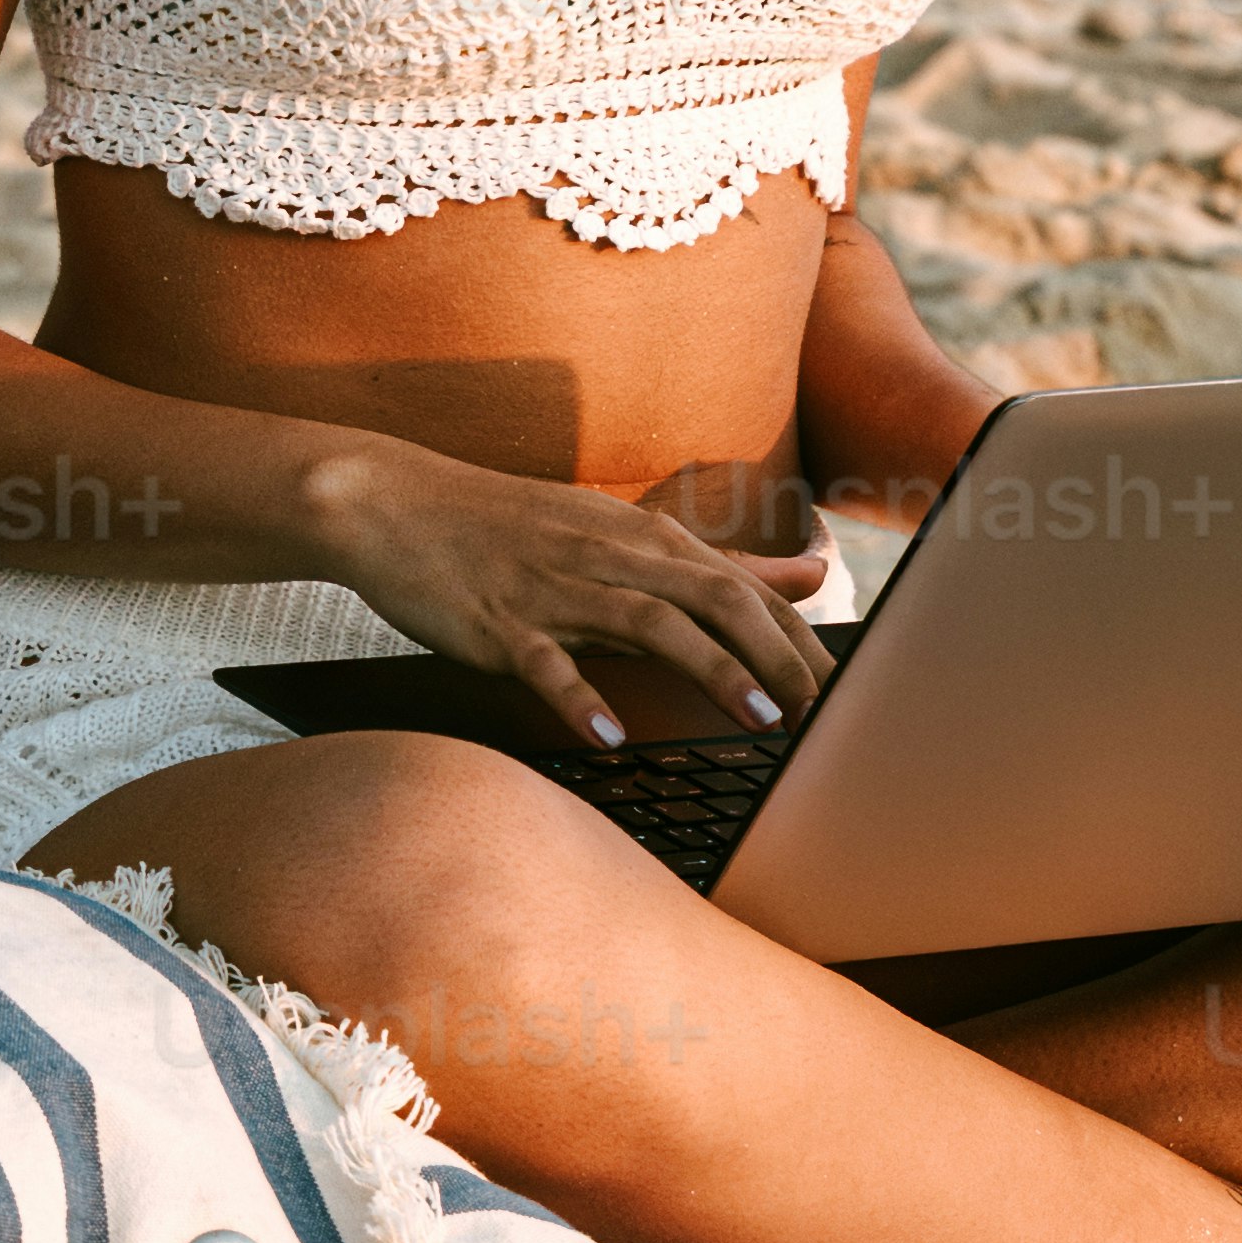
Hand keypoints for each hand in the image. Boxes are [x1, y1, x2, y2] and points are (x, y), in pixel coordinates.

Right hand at [307, 447, 833, 750]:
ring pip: (648, 624)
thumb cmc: (514, 528)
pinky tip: (611, 737)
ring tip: (760, 721)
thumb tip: (808, 575)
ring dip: (712, 671)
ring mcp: (552, 588)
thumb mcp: (619, 533)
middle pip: (713, 600)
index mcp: (641, 538)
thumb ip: (714, 562)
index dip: (798, 637)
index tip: (845, 689)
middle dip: (778, 656)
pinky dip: (581, 699)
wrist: (396, 505)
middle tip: (826, 713)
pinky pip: (545, 663)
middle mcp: (608, 556)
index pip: (740, 585)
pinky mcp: (498, 622)